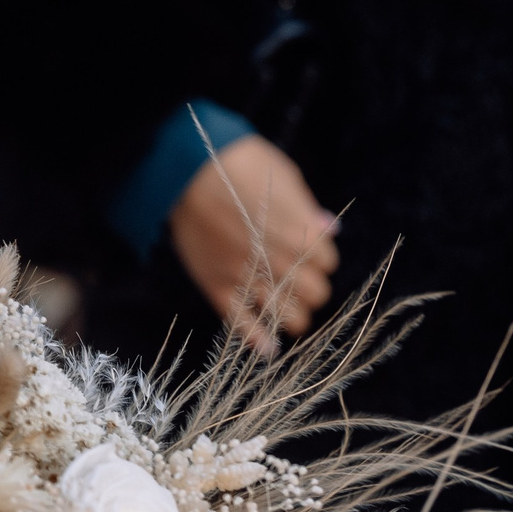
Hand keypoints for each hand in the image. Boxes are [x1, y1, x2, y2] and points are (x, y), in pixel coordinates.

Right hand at [167, 135, 338, 353]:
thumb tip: (329, 229)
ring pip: (288, 318)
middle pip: (316, 295)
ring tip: (282, 304)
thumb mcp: (283, 175)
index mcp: (303, 236)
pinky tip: (268, 348)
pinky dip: (258, 340)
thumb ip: (307, 208)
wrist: (183, 168)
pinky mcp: (217, 286)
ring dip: (291, 313)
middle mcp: (280, 263)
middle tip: (294, 275)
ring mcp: (247, 277)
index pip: (328, 263)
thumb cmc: (237, 163)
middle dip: (310, 286)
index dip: (317, 255)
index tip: (304, 247)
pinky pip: (242, 325)